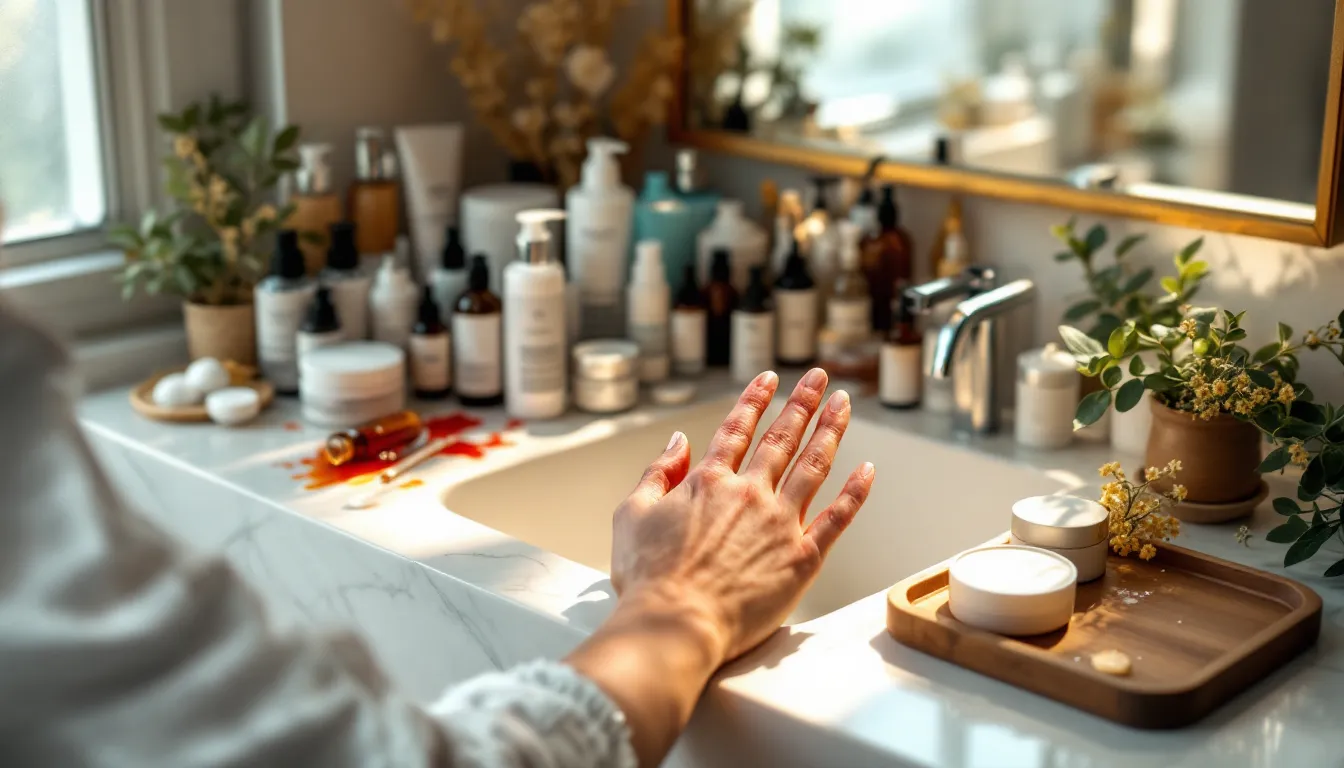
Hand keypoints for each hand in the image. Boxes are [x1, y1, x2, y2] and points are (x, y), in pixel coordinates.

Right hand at [610, 368, 874, 662]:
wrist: (675, 624)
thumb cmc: (648, 578)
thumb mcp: (632, 514)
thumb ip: (658, 472)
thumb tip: (678, 440)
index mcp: (708, 482)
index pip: (737, 429)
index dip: (755, 399)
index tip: (770, 378)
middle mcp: (750, 494)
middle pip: (782, 438)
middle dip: (803, 402)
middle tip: (818, 377)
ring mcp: (780, 524)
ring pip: (813, 466)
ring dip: (831, 430)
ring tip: (844, 404)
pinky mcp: (802, 558)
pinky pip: (837, 518)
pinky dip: (855, 492)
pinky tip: (867, 470)